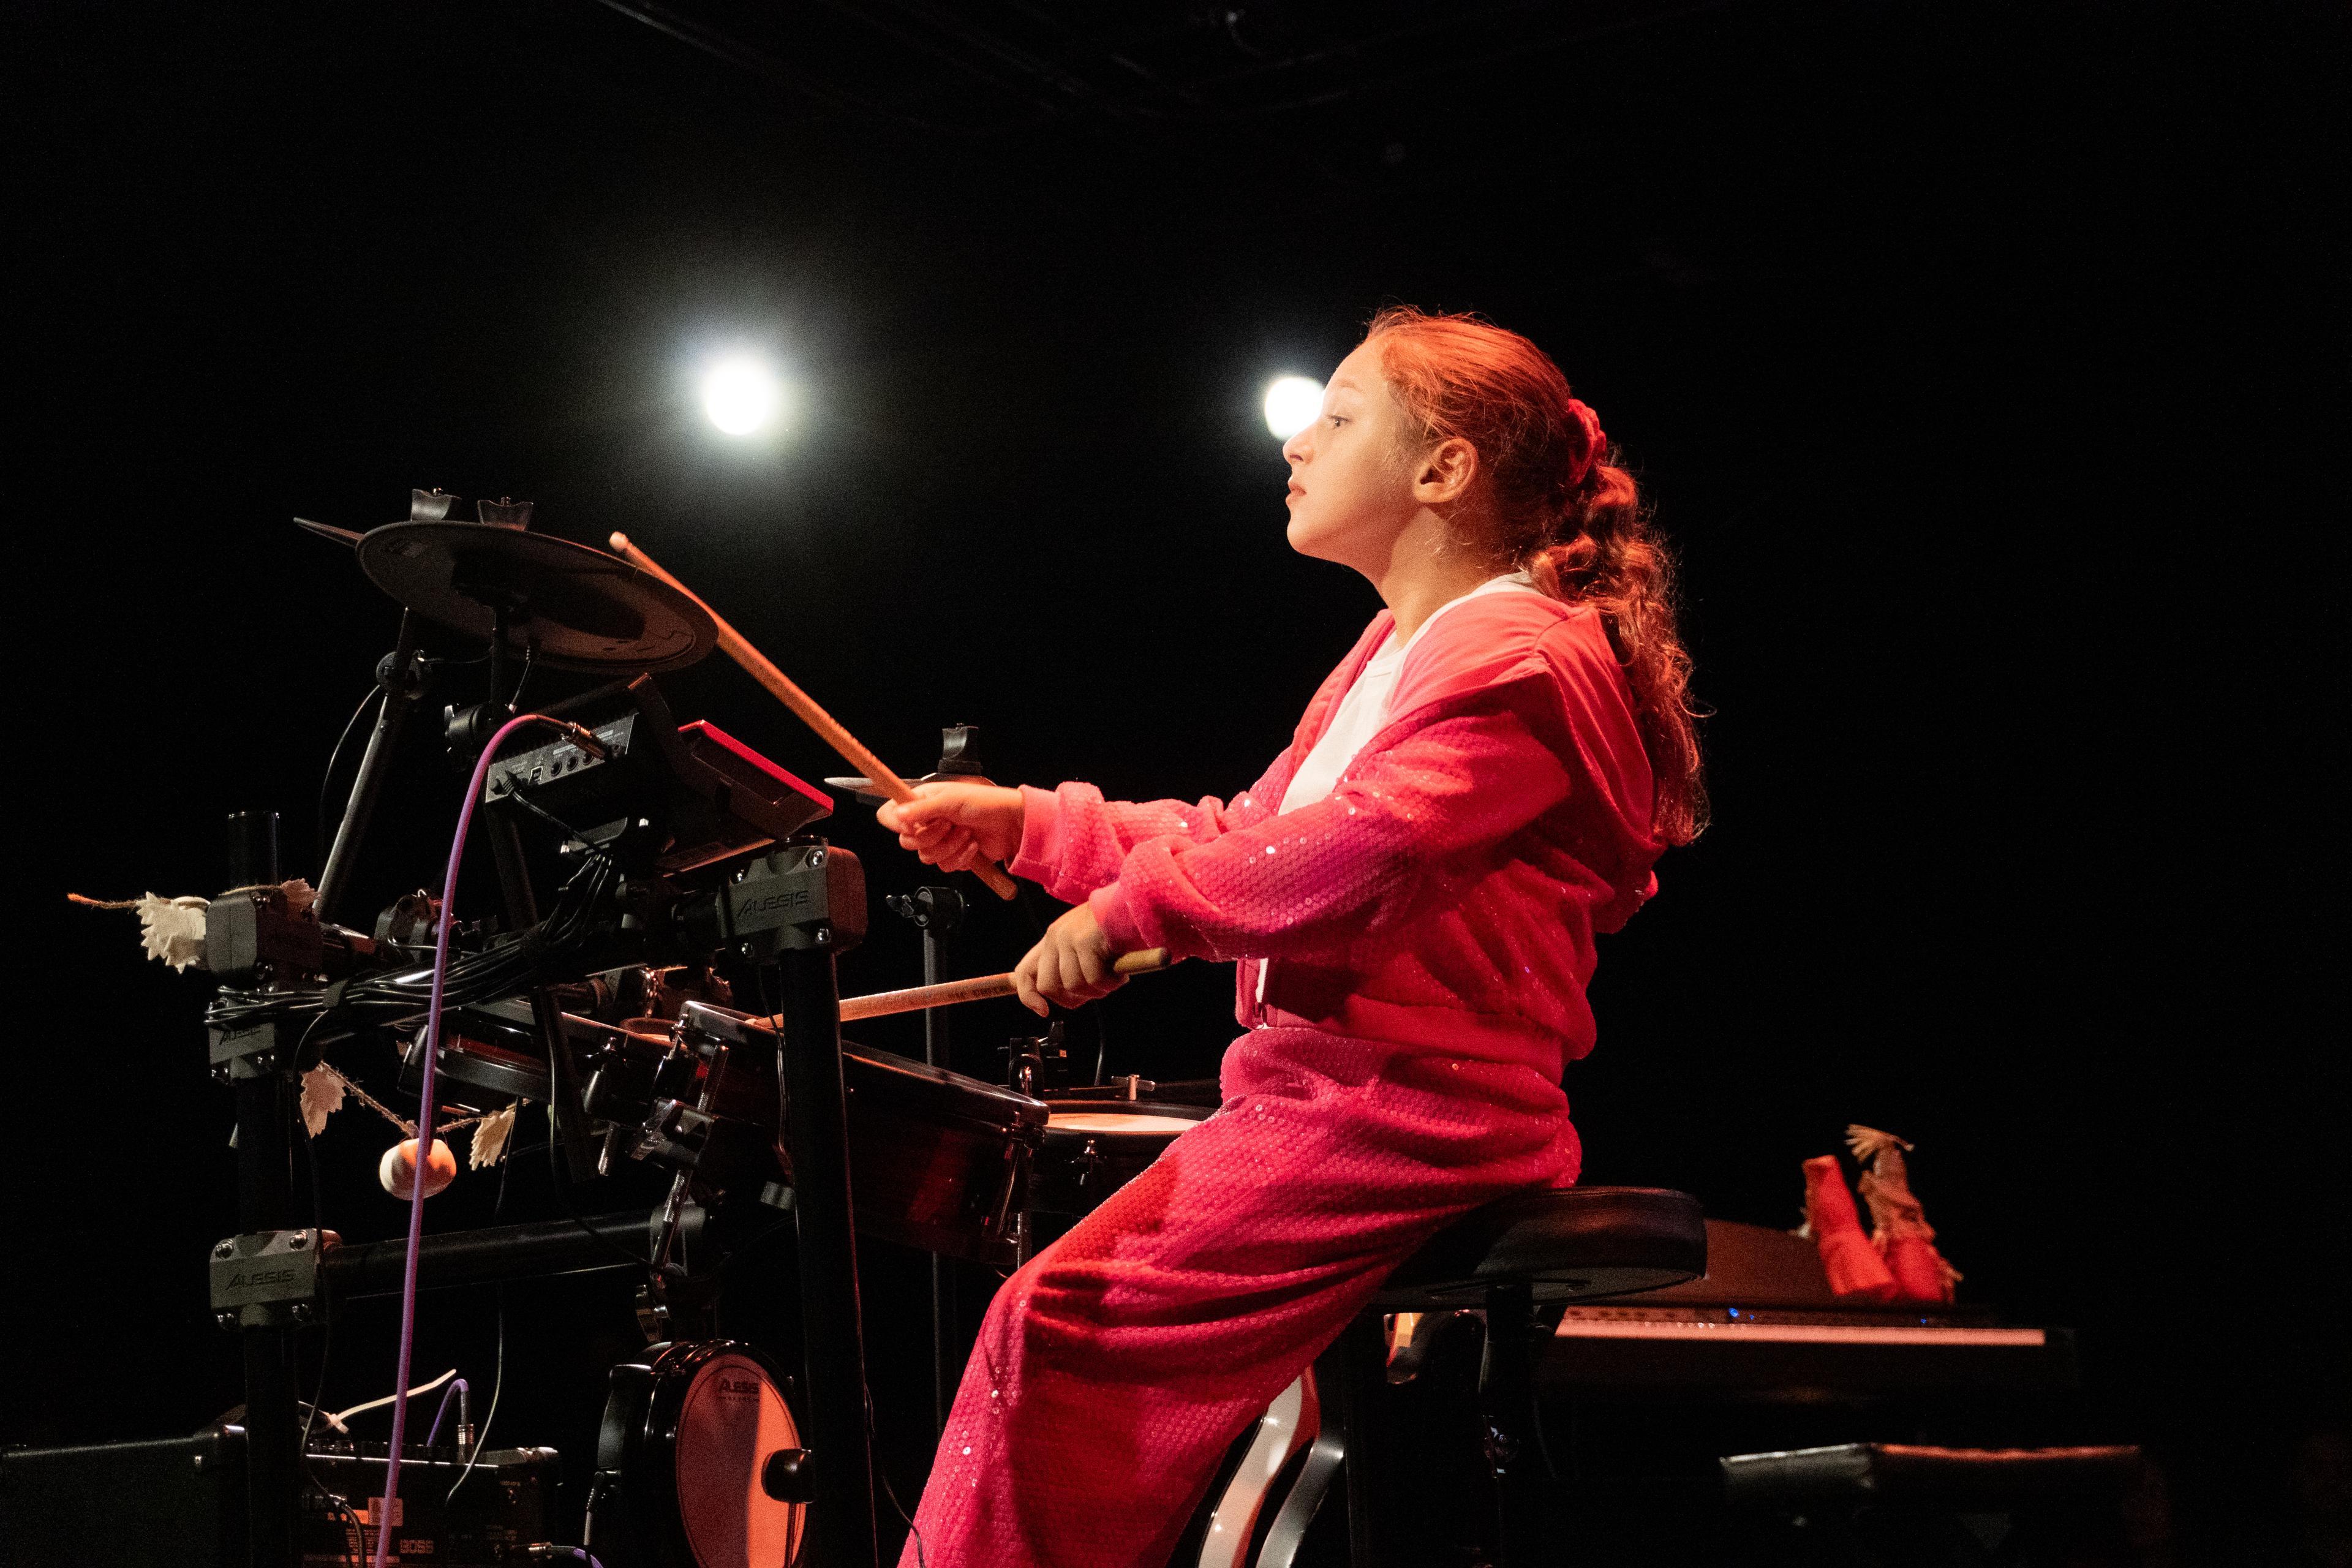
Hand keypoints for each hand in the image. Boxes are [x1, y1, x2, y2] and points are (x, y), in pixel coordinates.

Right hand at [877, 782, 1024, 874]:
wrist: (1012, 825)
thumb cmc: (987, 803)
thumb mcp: (952, 799)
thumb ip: (923, 808)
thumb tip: (898, 814)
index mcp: (922, 802)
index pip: (890, 813)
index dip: (896, 822)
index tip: (911, 824)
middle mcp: (927, 821)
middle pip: (907, 841)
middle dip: (931, 836)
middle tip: (949, 824)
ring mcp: (940, 840)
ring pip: (926, 857)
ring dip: (950, 847)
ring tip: (966, 833)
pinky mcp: (952, 856)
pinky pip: (944, 866)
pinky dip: (960, 858)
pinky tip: (972, 846)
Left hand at [1012, 903, 1125, 1016]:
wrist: (1131, 905)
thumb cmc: (1113, 929)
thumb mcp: (1084, 945)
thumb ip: (1071, 965)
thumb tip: (1071, 996)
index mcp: (1051, 940)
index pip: (1025, 972)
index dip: (1029, 996)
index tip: (1042, 1011)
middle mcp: (1054, 937)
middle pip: (1048, 986)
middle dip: (1072, 998)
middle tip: (1094, 993)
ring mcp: (1068, 938)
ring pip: (1074, 985)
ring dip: (1097, 991)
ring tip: (1113, 979)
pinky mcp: (1085, 941)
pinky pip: (1093, 979)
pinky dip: (1109, 983)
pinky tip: (1120, 975)